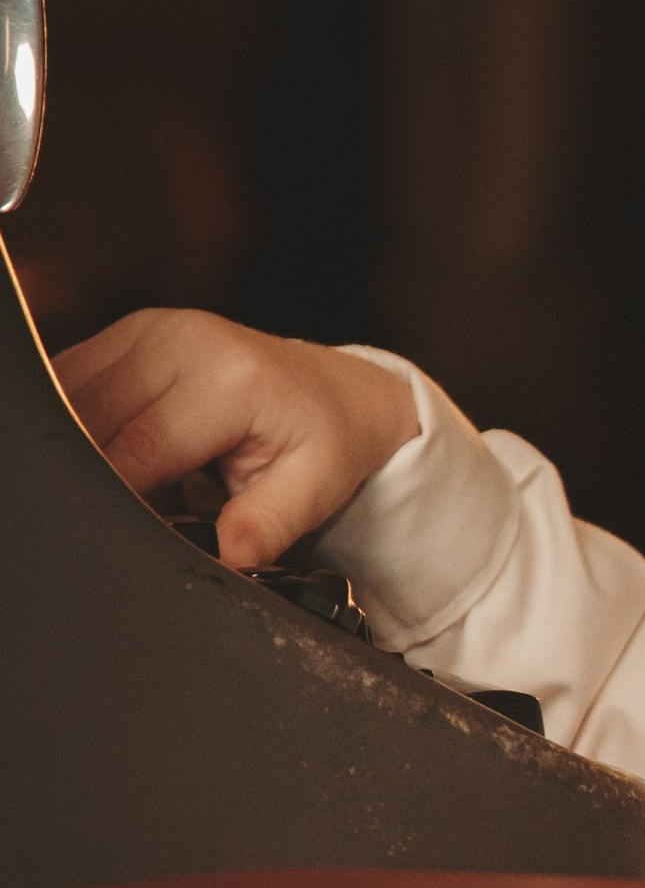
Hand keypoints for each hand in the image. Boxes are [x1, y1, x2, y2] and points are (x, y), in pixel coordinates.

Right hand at [51, 309, 418, 571]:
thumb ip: (265, 526)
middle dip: (86, 474)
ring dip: (71, 446)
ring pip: (67, 393)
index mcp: (228, 378)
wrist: (334, 391)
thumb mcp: (313, 491)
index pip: (138, 449)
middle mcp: (182, 339)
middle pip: (90, 417)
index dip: (115, 499)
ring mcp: (149, 329)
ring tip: (104, 487)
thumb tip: (227, 558)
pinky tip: (98, 454)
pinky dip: (73, 421)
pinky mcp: (128, 332)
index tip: (108, 537)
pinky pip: (71, 378)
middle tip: (99, 520)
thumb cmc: (323, 440)